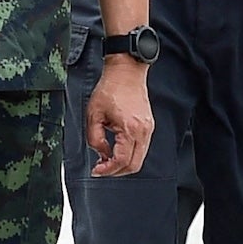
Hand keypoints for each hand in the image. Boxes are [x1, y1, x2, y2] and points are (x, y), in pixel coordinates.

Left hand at [85, 55, 154, 176]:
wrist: (126, 72)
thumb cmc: (110, 88)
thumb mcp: (93, 114)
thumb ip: (95, 139)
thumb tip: (102, 154)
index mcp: (130, 128)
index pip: (122, 160)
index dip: (107, 170)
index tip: (96, 171)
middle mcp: (143, 131)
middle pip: (134, 165)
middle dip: (116, 172)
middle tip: (101, 169)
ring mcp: (148, 129)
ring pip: (139, 159)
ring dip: (123, 164)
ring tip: (106, 159)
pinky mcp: (148, 126)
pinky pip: (141, 148)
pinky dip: (129, 154)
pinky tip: (116, 150)